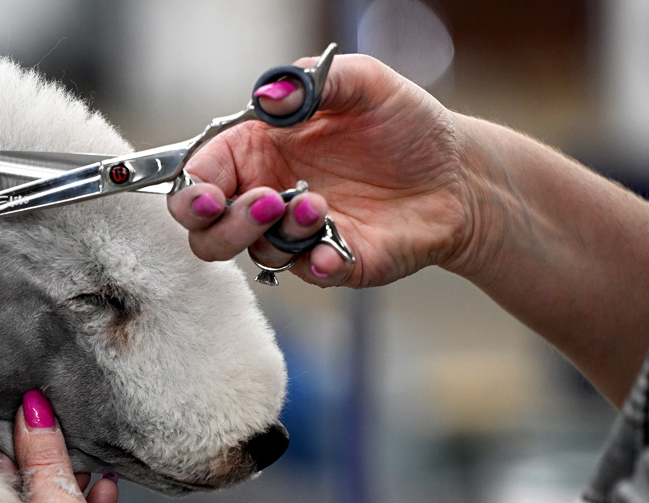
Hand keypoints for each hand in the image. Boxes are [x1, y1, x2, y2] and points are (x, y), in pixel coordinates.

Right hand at [168, 52, 473, 288]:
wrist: (456, 172)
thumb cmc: (403, 124)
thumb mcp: (365, 83)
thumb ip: (315, 82)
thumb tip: (270, 94)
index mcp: (257, 151)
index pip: (198, 178)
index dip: (191, 194)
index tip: (208, 196)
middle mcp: (267, 196)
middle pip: (207, 234)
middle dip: (224, 226)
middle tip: (267, 202)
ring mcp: (298, 235)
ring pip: (257, 253)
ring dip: (282, 234)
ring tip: (319, 206)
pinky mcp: (333, 262)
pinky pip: (309, 274)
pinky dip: (316, 265)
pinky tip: (336, 248)